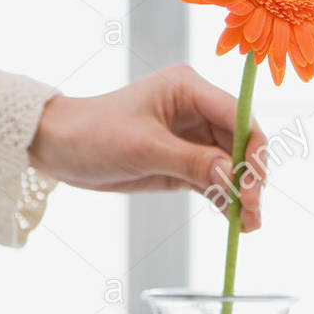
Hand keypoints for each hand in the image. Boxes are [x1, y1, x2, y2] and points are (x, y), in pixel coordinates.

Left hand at [28, 64, 267, 231]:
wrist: (58, 148)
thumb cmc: (94, 134)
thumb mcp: (143, 148)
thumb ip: (192, 162)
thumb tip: (234, 178)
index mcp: (189, 89)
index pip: (237, 116)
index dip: (253, 149)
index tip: (255, 183)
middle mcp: (198, 109)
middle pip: (241, 143)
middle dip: (250, 177)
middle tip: (253, 211)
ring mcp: (194, 136)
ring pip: (232, 165)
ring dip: (242, 194)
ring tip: (249, 224)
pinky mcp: (186, 161)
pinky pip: (215, 180)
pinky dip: (226, 199)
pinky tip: (236, 220)